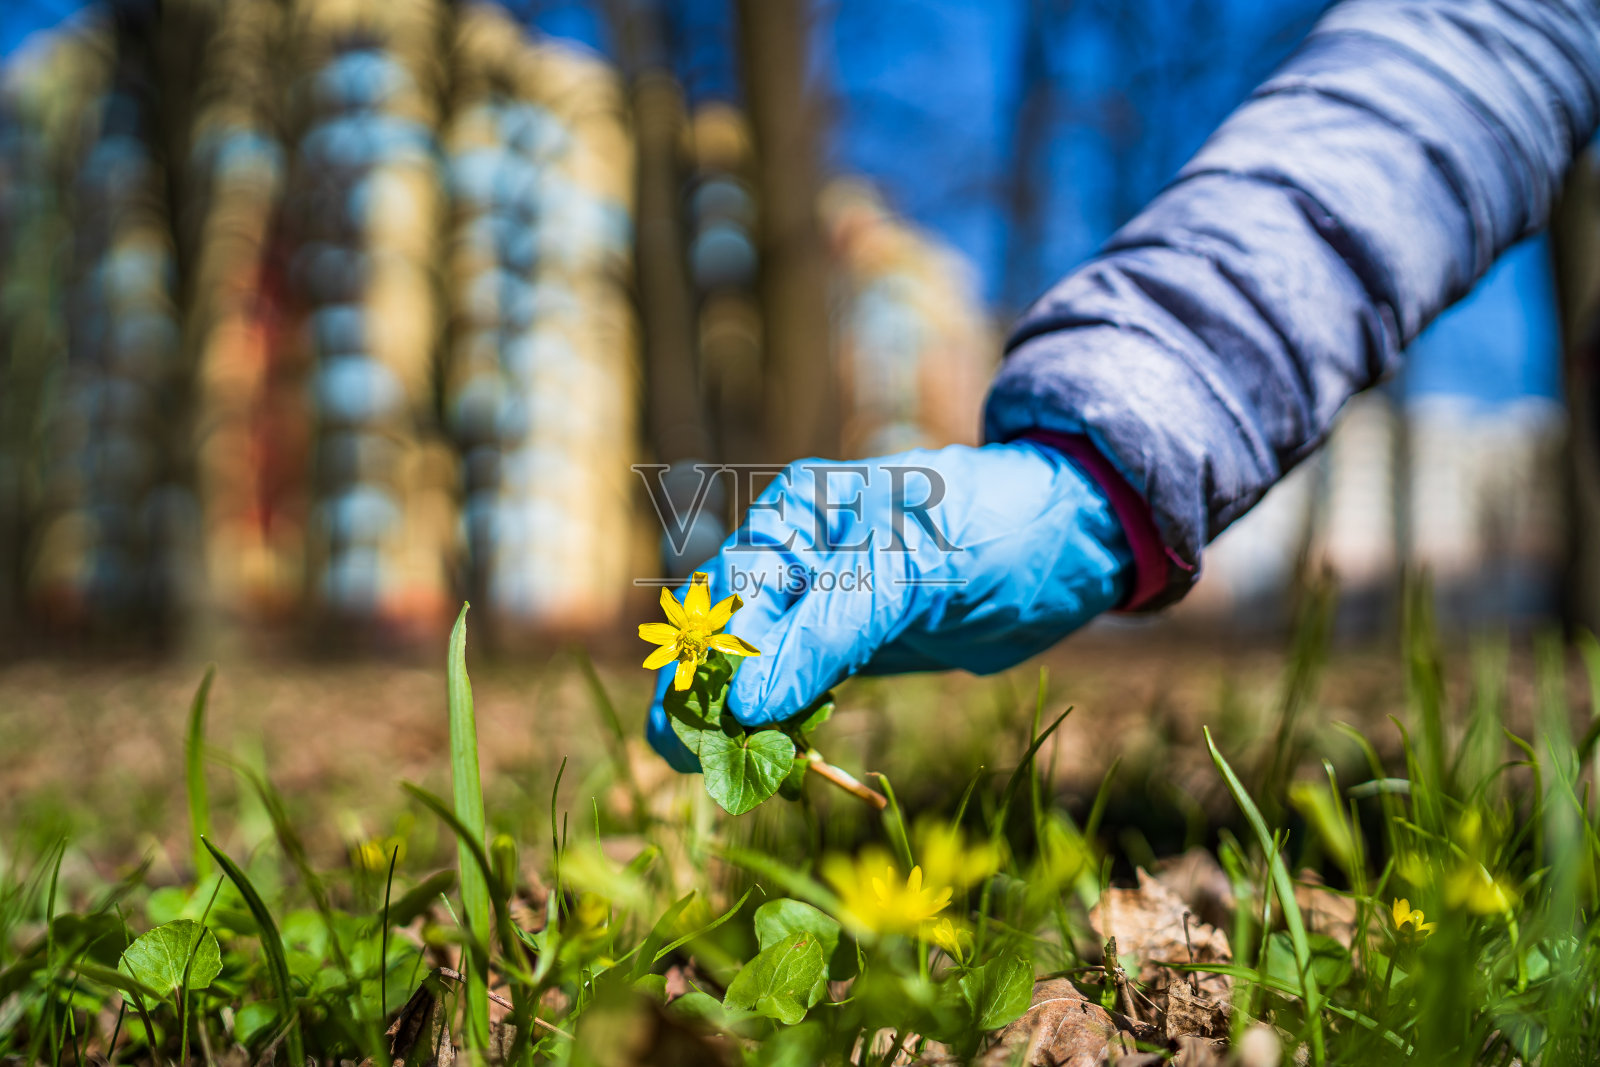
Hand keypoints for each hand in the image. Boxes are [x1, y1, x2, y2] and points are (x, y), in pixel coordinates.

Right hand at [645, 441, 1131, 769]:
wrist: (1068, 541)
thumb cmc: (991, 530)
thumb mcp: (908, 572)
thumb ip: (826, 633)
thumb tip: (746, 703)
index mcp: (793, 518)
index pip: (722, 598)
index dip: (699, 668)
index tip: (687, 736)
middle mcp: (795, 558)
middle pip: (728, 639)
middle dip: (712, 703)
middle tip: (700, 768)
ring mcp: (822, 604)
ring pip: (762, 671)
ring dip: (748, 723)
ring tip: (738, 778)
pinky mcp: (852, 645)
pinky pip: (804, 690)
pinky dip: (791, 725)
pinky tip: (783, 761)